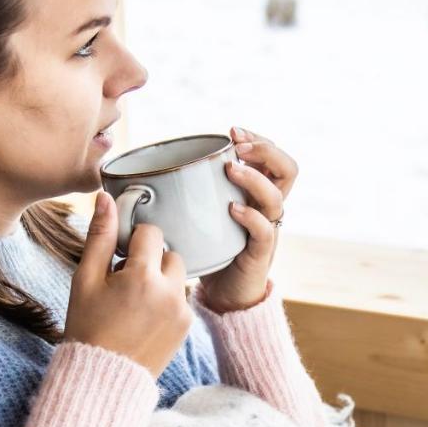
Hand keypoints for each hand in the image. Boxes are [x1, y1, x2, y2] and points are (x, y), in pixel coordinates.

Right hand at [63, 191, 192, 377]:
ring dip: (161, 279)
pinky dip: (167, 299)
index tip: (120, 257)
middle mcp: (170, 291)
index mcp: (143, 276)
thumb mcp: (86, 279)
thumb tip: (106, 197)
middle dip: (150, 260)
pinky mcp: (187, 325)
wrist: (102, 377)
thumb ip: (100, 236)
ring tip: (135, 300)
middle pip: (169, 252)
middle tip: (125, 282)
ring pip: (178, 275)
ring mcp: (182, 310)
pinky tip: (144, 316)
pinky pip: (182, 298)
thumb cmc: (87, 326)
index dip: (134, 241)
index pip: (151, 233)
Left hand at [198, 126, 298, 312]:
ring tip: (231, 170)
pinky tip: (232, 209)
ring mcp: (267, 229)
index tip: (231, 131)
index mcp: (257, 194)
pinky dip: (249, 216)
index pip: (273, 157)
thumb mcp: (201, 213)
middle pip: (288, 169)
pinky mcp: (259, 253)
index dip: (258, 139)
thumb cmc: (209, 250)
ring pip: (277, 196)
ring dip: (253, 178)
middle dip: (265, 151)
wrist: (223, 295)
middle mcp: (267, 208)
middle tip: (238, 147)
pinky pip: (265, 230)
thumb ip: (187, 192)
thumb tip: (139, 175)